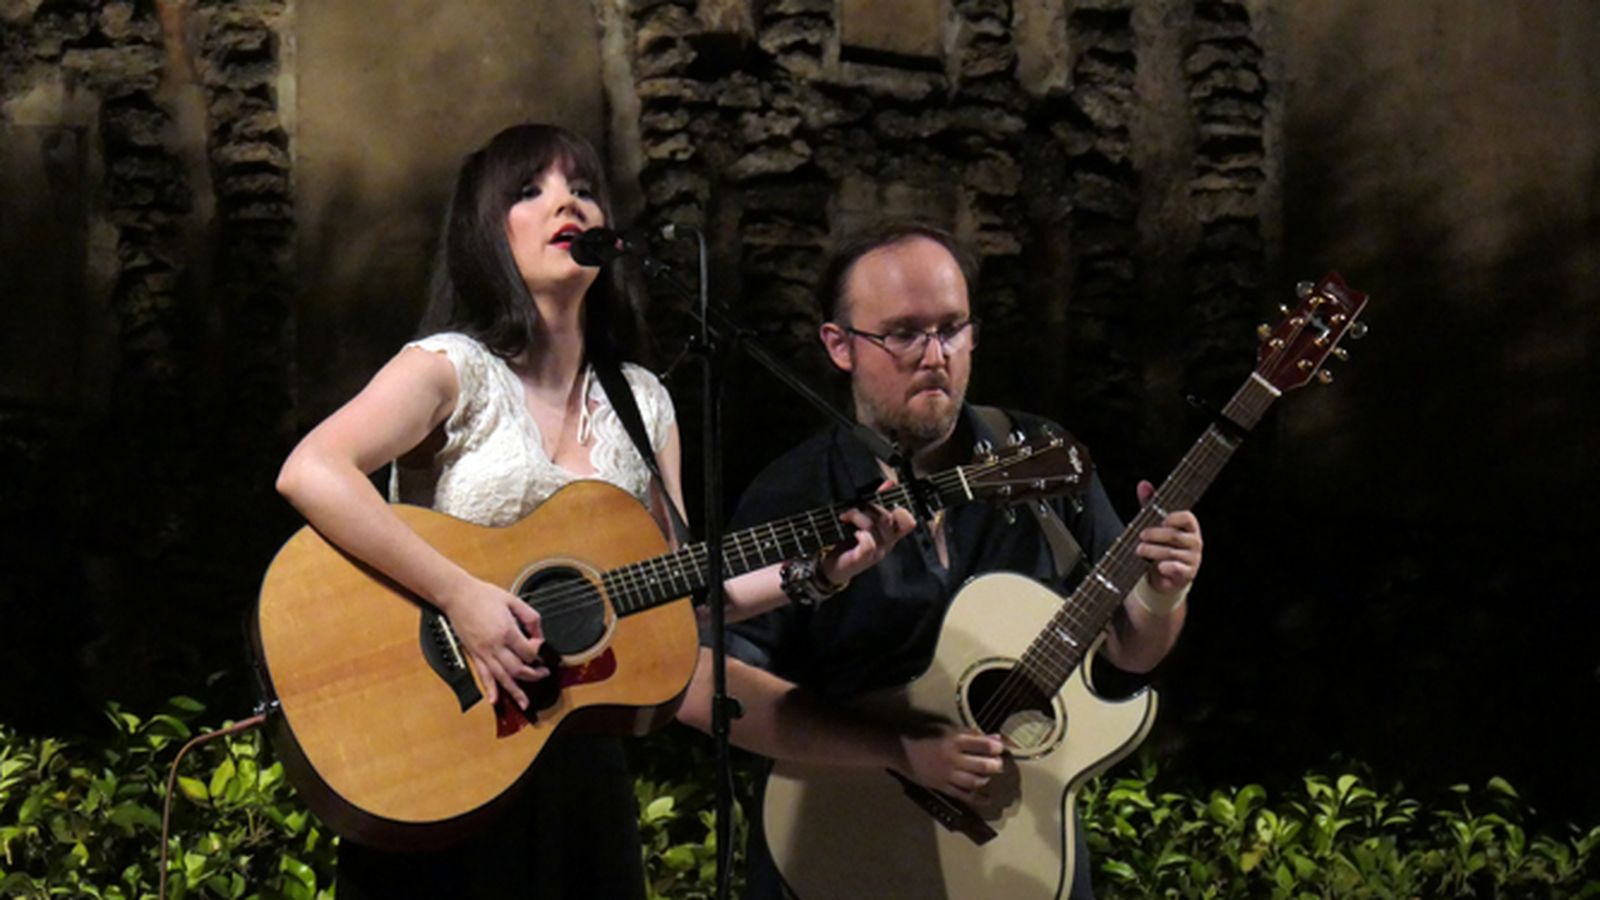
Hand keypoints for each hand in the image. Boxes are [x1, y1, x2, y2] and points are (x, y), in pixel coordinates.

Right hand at [439, 577, 547, 708]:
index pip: (528, 652)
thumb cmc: (483, 595)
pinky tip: (494, 700)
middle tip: (542, 674)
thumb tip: (539, 633)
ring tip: (524, 702)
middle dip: (533, 675)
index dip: (539, 652)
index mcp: (506, 631)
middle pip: (518, 669)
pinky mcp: (474, 655)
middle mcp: (494, 646)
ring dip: (515, 691)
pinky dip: (490, 689)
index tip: (541, 647)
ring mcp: (483, 652)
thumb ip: (530, 617)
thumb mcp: (513, 600)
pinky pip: (483, 675)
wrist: (458, 595)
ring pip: (502, 677)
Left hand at [818, 481, 915, 586]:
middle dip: (871, 507)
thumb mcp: (865, 519)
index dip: (900, 509)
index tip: (881, 502)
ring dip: (859, 516)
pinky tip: (854, 533)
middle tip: (855, 508)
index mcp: (890, 534)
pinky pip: (869, 544)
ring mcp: (876, 553)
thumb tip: (890, 482)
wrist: (833, 567)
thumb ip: (878, 502)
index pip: (908, 522)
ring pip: (877, 528)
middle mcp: (887, 544)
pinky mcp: (862, 559)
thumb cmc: (850, 542)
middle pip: (889, 520)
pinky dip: (861, 535)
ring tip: (846, 517)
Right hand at [897, 727, 1005, 801]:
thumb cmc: (924, 735)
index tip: (1001, 748)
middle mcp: (953, 759)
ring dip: (987, 778)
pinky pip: (963, 795)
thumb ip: (971, 734)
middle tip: (999, 762)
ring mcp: (948, 775)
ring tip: (990, 774)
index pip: (982, 745)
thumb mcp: (947, 728)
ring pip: (975, 781)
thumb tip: (995, 737)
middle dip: (995, 765)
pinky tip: (988, 799)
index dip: (996, 747)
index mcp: (954, 741)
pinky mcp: (942, 787)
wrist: (901, 751)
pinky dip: (977, 798)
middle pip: (982, 766)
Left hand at [1134, 480, 1202, 593]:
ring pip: (1173, 552)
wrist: (1166, 574)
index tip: (1162, 520)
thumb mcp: (1156, 523)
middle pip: (1175, 536)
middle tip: (1140, 536)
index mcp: (1189, 527)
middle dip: (1155, 535)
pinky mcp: (1187, 574)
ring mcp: (1193, 559)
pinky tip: (1158, 567)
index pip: (1188, 518)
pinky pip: (1178, 569)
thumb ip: (1150, 504)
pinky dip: (1168, 567)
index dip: (1175, 517)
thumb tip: (1143, 484)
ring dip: (1153, 551)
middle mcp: (1194, 542)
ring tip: (1139, 550)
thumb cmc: (1162, 544)